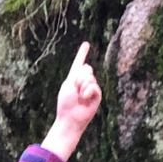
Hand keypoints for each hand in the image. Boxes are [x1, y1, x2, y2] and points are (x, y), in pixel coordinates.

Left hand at [41, 41, 101, 160]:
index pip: (79, 63)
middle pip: (86, 68)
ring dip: (82, 85)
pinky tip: (84, 98)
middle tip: (75, 89)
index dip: (82, 53)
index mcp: (73, 77)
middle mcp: (83, 81)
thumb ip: (78, 74)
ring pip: (90, 77)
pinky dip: (87, 91)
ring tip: (79, 96)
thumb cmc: (66, 103)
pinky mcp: (97, 95)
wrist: (71, 117)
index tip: (86, 44)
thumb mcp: (69, 84)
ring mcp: (90, 88)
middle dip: (79, 76)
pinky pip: (94, 86)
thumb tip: (89, 67)